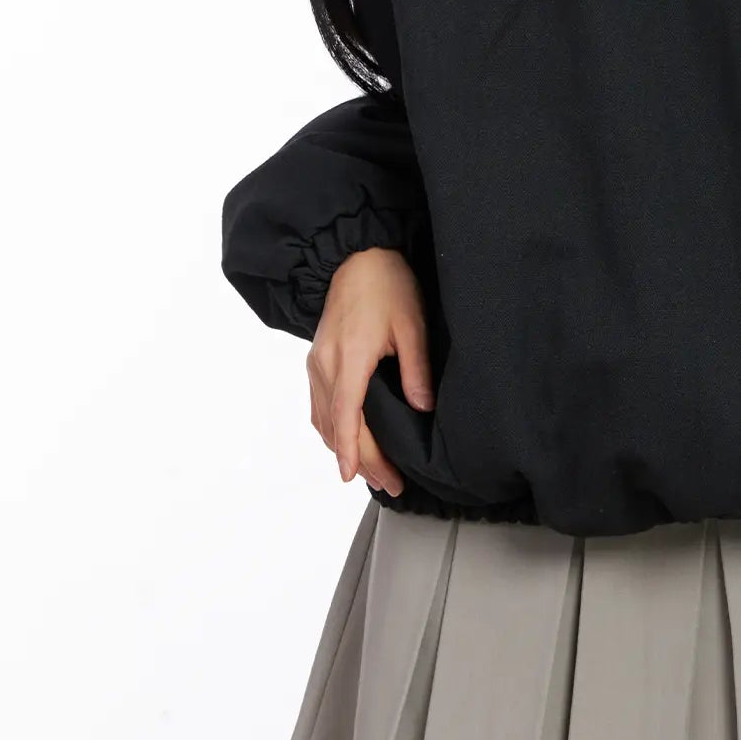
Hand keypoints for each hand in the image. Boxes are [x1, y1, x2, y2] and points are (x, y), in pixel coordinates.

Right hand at [305, 246, 433, 495]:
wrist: (356, 256)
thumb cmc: (386, 284)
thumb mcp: (411, 324)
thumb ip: (416, 368)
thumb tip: (422, 408)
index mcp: (350, 356)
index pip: (347, 414)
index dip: (350, 448)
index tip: (352, 476)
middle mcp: (326, 364)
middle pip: (336, 425)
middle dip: (360, 459)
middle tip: (390, 483)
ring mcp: (317, 362)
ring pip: (324, 419)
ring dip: (344, 448)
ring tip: (373, 472)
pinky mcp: (317, 360)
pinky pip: (319, 405)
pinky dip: (333, 429)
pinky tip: (349, 442)